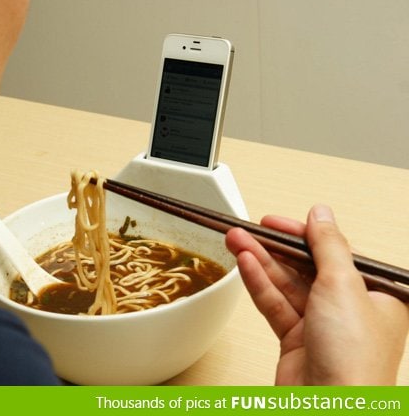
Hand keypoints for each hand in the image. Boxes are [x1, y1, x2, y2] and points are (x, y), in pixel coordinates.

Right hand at [225, 204, 408, 384]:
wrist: (329, 409)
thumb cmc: (354, 359)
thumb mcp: (343, 285)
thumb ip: (328, 245)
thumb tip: (321, 214)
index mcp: (375, 293)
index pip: (334, 251)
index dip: (302, 234)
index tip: (275, 222)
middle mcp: (350, 308)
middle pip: (305, 266)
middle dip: (273, 247)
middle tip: (247, 230)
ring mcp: (321, 325)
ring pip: (286, 284)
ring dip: (260, 262)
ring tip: (235, 241)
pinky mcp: (297, 340)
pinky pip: (276, 304)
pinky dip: (259, 284)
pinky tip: (244, 266)